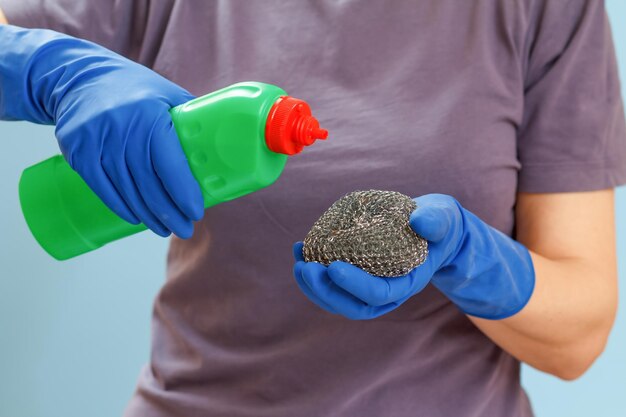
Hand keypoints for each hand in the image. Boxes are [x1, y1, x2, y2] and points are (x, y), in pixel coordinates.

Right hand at [0, 25, 203, 237]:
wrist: (78, 76)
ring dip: (147, 215)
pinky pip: (102, 187)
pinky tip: (136, 217)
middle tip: (184, 230)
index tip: (196, 212)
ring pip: (126, 190)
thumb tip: (217, 146)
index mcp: (150, 116)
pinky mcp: (78, 152)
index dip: (184, 193)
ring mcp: (96, 142)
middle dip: (169, 213)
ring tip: (164, 229)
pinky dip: (120, 206)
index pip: (170, 165)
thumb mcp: (166, 94)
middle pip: (149, 184)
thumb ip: (189, 119)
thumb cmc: (133, 87)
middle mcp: (122, 129)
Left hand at [293, 194, 534, 319]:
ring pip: (339, 300)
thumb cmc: (438, 223)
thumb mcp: (443, 217)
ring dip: (314, 287)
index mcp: (408, 283)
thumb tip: (419, 221)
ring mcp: (372, 287)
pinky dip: (315, 273)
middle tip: (305, 268)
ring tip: (298, 263)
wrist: (433, 228)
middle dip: (326, 292)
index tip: (332, 265)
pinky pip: (334, 284)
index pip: (379, 294)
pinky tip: (301, 251)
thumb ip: (435, 220)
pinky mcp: (359, 277)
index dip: (354, 285)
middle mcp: (388, 292)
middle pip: (354, 306)